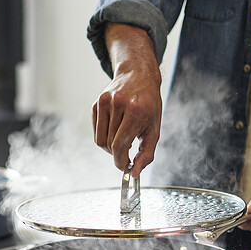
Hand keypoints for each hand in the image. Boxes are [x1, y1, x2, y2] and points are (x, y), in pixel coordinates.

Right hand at [92, 24, 162, 176]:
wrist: (138, 76)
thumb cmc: (149, 105)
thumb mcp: (154, 129)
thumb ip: (146, 154)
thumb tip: (134, 173)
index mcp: (135, 110)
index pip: (120, 145)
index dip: (120, 161)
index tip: (125, 167)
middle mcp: (118, 104)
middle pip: (109, 145)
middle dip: (118, 154)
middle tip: (127, 151)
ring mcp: (104, 102)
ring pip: (100, 140)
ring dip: (110, 146)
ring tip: (122, 139)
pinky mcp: (96, 103)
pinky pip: (96, 131)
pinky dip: (104, 135)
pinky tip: (115, 128)